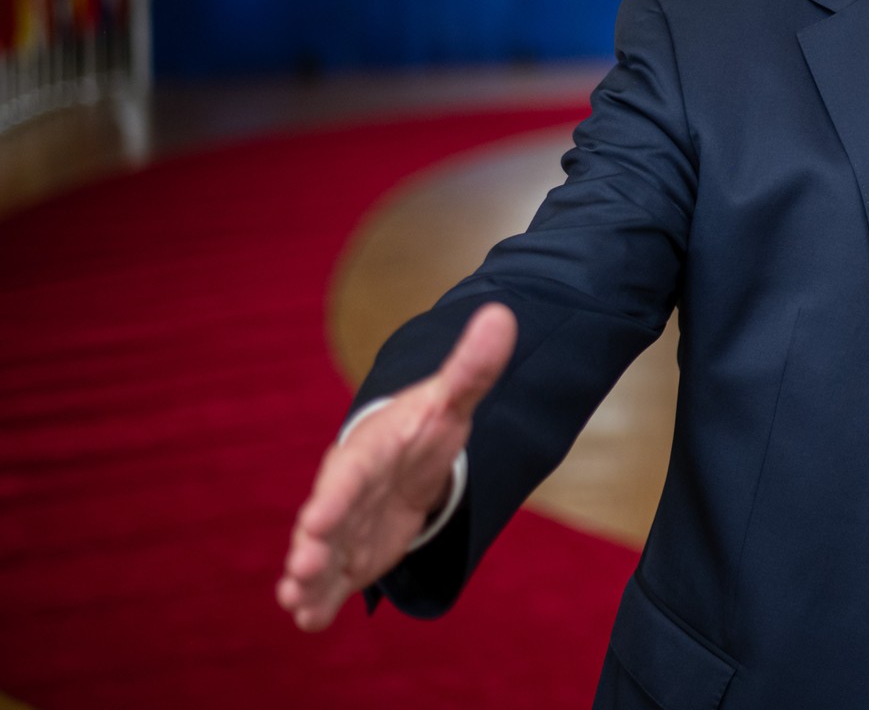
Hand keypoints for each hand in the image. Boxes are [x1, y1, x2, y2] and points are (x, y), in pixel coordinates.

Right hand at [276, 302, 516, 630]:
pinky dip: (319, 599)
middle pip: (325, 520)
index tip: (317, 519)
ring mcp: (344, 527)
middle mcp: (345, 493)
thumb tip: (503, 316)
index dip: (333, 498)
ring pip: (320, 555)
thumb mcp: (450, 400)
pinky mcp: (350, 554)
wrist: (408, 453)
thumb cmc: (423, 427)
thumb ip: (472, 368)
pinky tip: (309, 620)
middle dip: (311, 546)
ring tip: (296, 603)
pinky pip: (331, 579)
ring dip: (307, 579)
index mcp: (366, 453)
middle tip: (299, 572)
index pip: (347, 475)